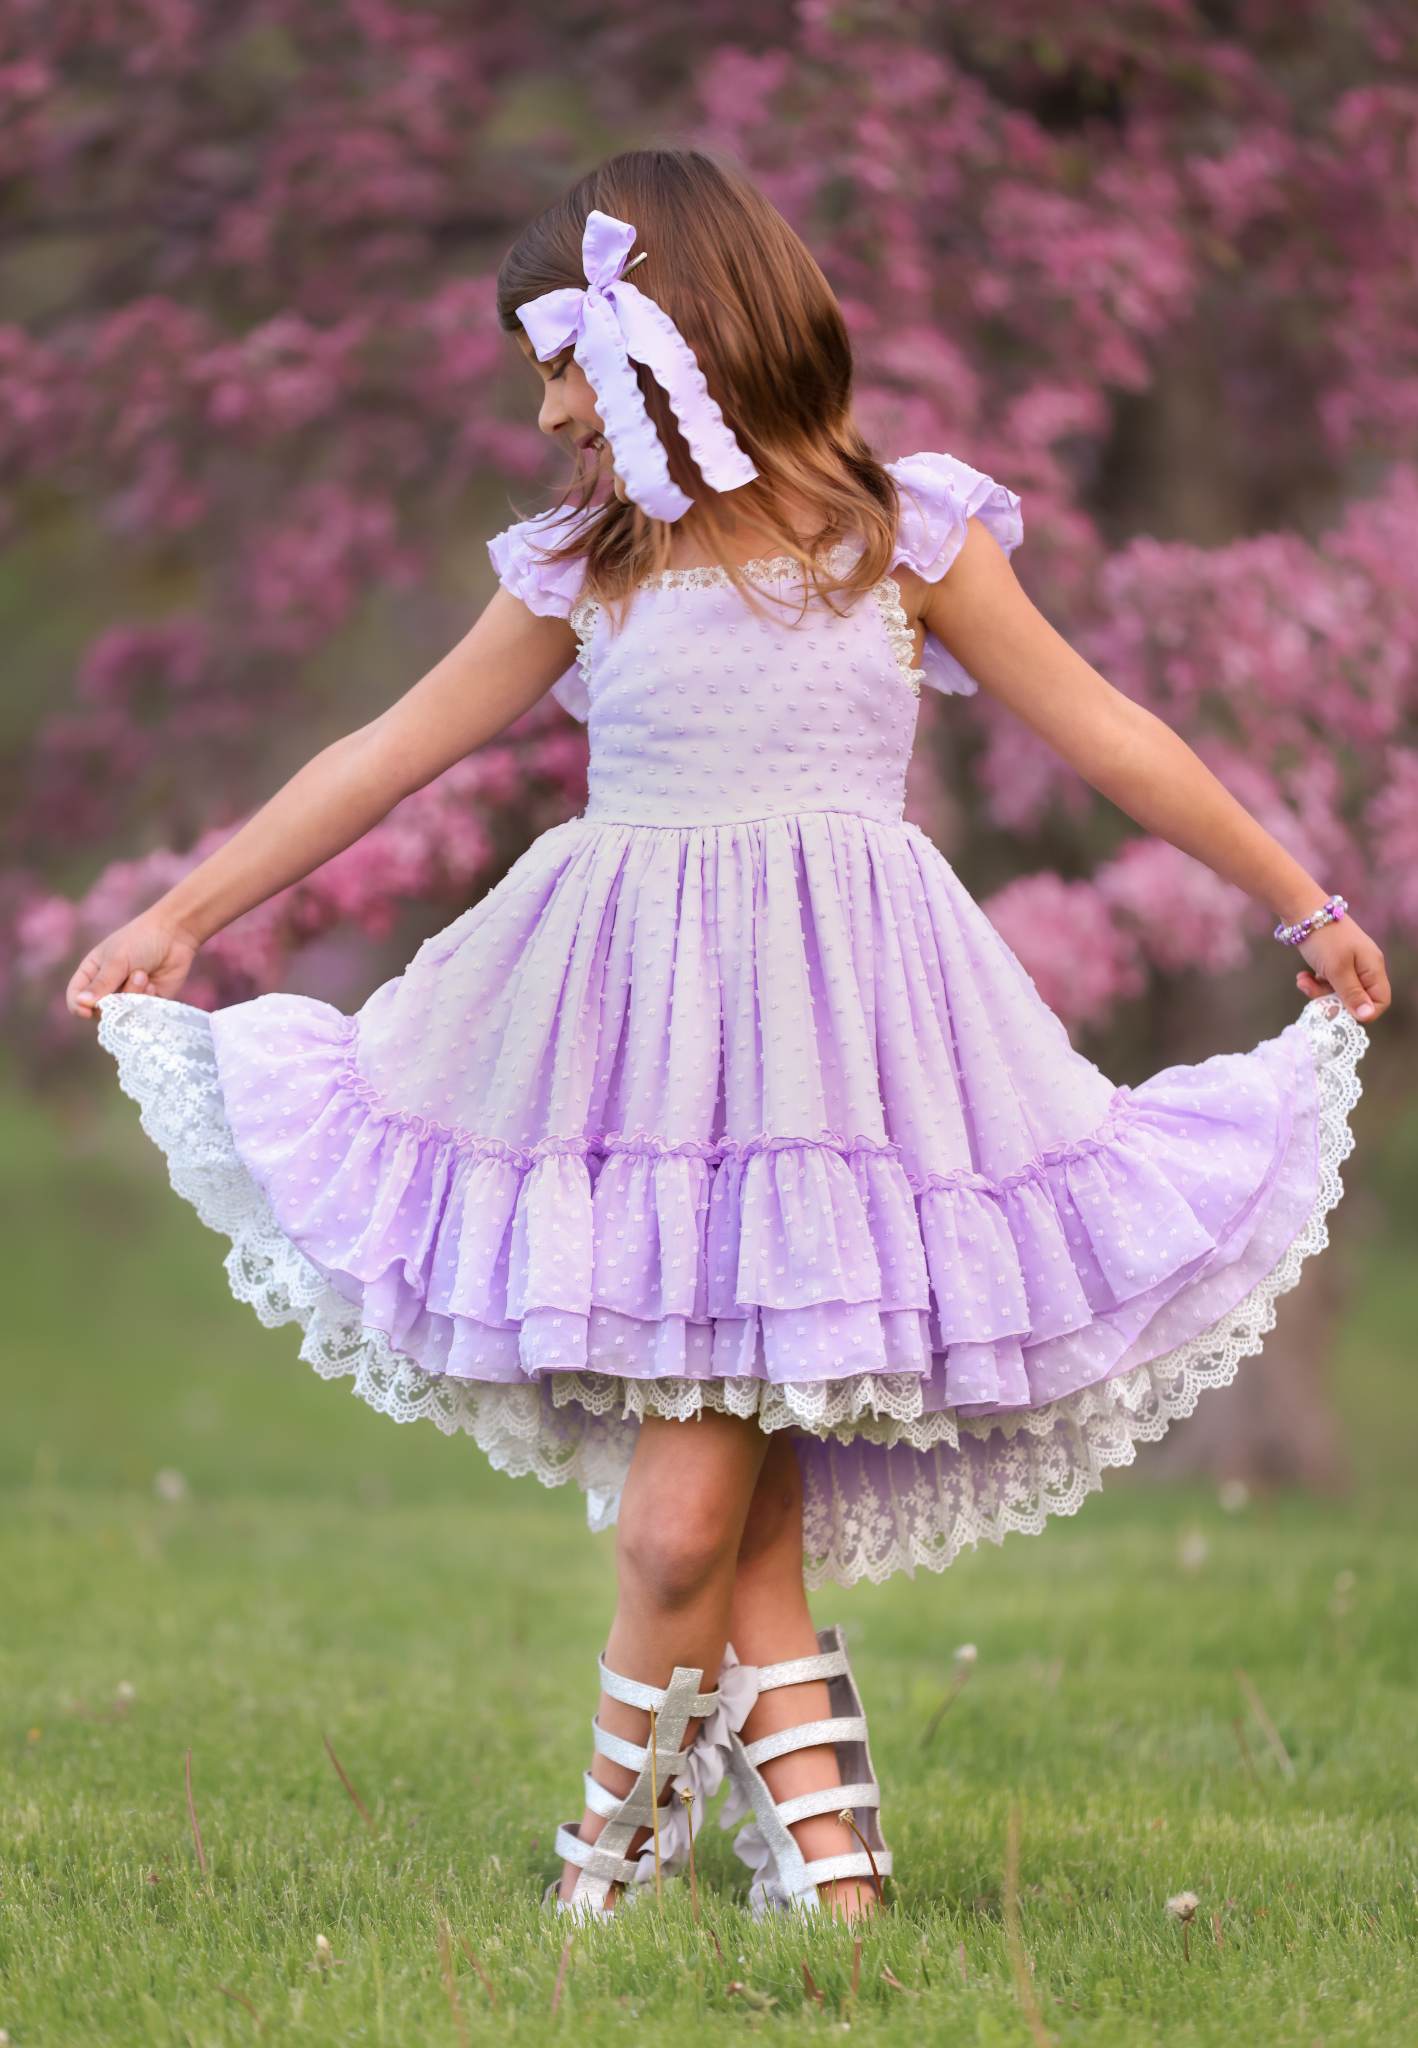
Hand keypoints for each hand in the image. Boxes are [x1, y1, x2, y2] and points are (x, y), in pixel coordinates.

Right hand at [65, 911, 201, 1020]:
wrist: (175, 935)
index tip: (88, 1010)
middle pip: (100, 1010)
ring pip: (123, 1013)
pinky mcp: (148, 1003)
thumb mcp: (117, 960)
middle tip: (132, 976)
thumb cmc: (140, 940)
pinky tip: (154, 983)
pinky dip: (147, 1000)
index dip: (79, 1007)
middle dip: (115, 998)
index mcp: (91, 973)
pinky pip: (142, 1014)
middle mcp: (107, 988)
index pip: (76, 999)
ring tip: (143, 974)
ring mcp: (127, 997)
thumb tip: (81, 1003)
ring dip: (134, 994)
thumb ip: (102, 984)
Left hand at [1292, 915, 1389, 1023]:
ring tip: (1303, 981)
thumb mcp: (1337, 969)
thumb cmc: (1324, 938)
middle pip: (1356, 999)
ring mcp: (1349, 963)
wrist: (1302, 910)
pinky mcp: (1333, 961)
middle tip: (1314, 994)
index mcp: (1373, 968)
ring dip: (1319, 991)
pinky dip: (1314, 982)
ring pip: (1338, 992)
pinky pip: (1328, 981)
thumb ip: (1351, 994)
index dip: (1363, 1011)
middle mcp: (1365, 967)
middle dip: (1333, 1000)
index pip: (1380, 1001)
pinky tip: (1302, 977)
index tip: (1339, 1011)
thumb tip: (1367, 1016)